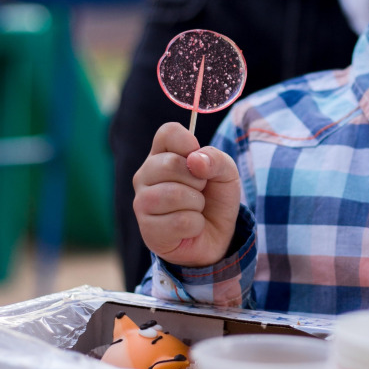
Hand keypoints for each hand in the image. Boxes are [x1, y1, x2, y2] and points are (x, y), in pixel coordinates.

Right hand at [133, 122, 240, 267]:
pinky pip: (180, 221)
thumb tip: (195, 160)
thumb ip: (216, 159)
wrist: (216, 236)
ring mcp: (142, 202)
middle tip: (199, 191)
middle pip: (170, 164)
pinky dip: (196, 225)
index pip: (168, 132)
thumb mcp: (226, 174)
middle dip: (197, 180)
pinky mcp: (148, 229)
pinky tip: (190, 227)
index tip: (199, 161)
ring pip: (174, 194)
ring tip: (195, 209)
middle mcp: (145, 175)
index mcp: (161, 154)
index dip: (188, 143)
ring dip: (197, 204)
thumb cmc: (214, 198)